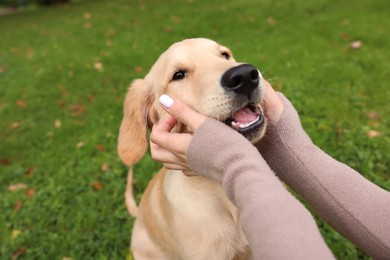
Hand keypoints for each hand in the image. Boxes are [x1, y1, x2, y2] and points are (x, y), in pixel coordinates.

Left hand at [150, 81, 283, 172]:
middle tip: (172, 126)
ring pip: (168, 162)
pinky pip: (182, 167)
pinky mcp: (200, 171)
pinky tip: (193, 148)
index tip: (178, 116)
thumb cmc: (223, 142)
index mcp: (178, 146)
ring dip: (169, 148)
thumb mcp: (202, 121)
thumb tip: (162, 100)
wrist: (241, 166)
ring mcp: (190, 167)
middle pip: (157, 152)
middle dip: (159, 137)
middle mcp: (180, 159)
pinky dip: (181, 157)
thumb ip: (181, 111)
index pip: (156, 136)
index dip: (163, 122)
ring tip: (181, 135)